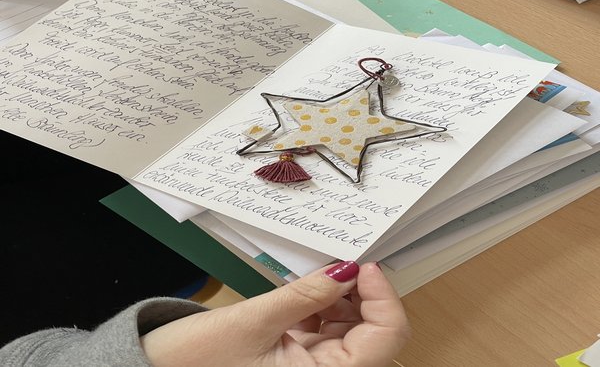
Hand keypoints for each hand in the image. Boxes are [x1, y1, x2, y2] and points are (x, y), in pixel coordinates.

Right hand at [141, 261, 409, 366]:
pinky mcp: (304, 362)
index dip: (384, 297)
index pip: (385, 338)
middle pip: (374, 333)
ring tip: (317, 276)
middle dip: (361, 295)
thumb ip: (306, 294)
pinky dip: (324, 307)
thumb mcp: (255, 321)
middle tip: (340, 262)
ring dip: (342, 299)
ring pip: (353, 330)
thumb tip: (344, 268)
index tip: (365, 264)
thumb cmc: (197, 362)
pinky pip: (329, 331)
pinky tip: (306, 291)